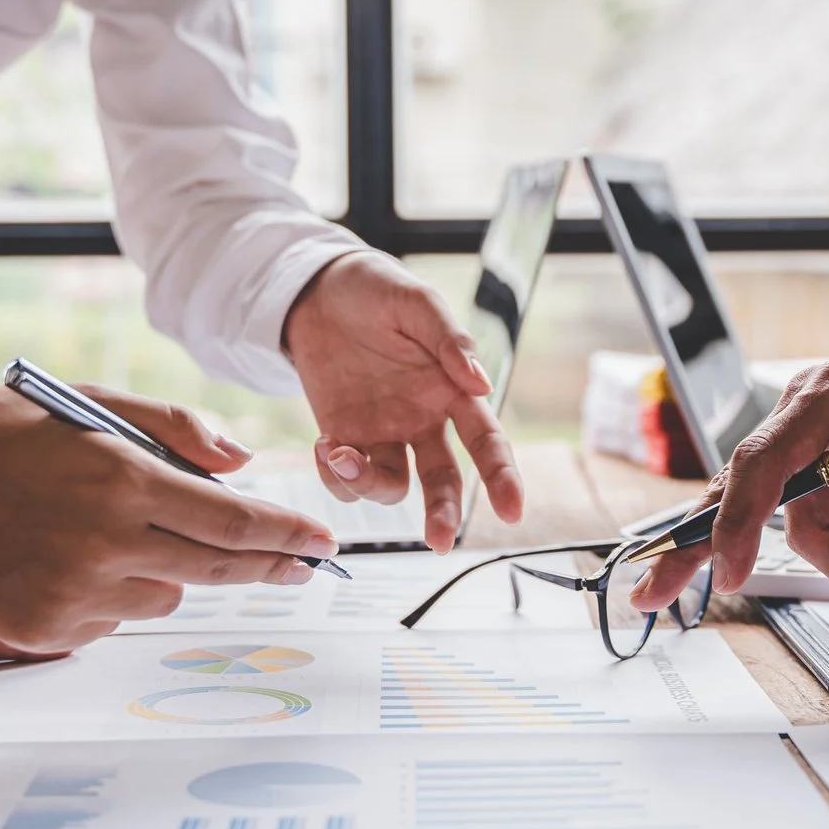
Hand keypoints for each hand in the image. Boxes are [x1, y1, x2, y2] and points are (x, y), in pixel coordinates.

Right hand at [0, 385, 343, 650]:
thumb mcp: (81, 402)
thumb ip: (170, 425)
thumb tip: (241, 461)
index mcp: (122, 480)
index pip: (233, 521)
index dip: (287, 534)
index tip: (323, 542)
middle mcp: (106, 544)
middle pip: (216, 570)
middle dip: (266, 567)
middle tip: (299, 566)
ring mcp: (73, 595)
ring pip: (163, 596)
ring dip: (166, 570)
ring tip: (116, 531)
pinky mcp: (42, 631)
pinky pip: (110, 620)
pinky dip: (110, 594)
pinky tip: (67, 557)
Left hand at [283, 250, 524, 550]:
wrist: (315, 289)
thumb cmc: (375, 289)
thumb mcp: (417, 303)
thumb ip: (451, 341)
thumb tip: (482, 381)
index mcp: (452, 391)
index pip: (486, 441)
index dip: (502, 477)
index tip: (512, 510)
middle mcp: (423, 421)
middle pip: (444, 479)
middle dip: (444, 512)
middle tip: (438, 539)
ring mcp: (383, 433)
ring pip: (391, 486)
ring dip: (369, 484)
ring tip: (340, 455)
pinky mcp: (343, 437)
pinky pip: (346, 478)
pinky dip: (334, 476)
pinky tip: (324, 446)